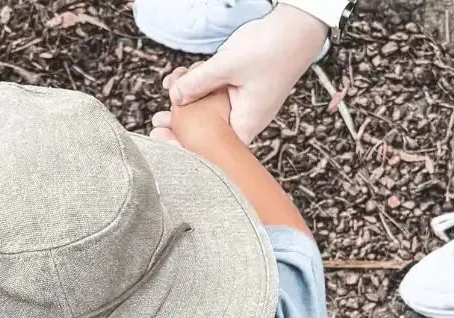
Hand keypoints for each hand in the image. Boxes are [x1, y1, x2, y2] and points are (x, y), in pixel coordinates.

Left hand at [160, 4, 327, 143]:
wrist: (296, 29)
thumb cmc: (273, 50)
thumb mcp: (227, 65)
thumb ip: (197, 82)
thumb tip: (174, 97)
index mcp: (246, 123)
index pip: (213, 151)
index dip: (187, 150)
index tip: (164, 142)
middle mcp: (244, 118)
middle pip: (206, 132)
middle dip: (180, 124)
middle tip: (157, 120)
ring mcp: (241, 103)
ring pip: (207, 110)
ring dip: (187, 100)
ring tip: (172, 86)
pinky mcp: (239, 89)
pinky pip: (213, 93)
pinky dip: (198, 85)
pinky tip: (184, 75)